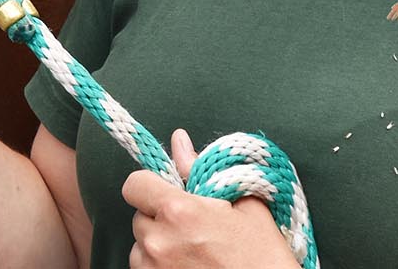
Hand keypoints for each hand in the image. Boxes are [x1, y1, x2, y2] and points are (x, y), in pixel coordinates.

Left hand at [122, 129, 296, 267]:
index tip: (165, 189)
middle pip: (139, 217)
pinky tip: (189, 266)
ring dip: (158, 245)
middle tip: (190, 225)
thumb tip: (179, 142)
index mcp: (179, 213)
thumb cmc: (263, 257)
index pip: (134, 185)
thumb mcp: (245, 204)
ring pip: (140, 248)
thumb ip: (202, 169)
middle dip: (159, 216)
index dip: (149, 183)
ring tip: (192, 250)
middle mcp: (159, 243)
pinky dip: (160, 267)